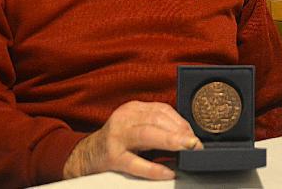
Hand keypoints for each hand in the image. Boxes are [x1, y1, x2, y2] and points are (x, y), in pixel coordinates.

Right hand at [63, 100, 201, 179]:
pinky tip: (168, 172)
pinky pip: (136, 164)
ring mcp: (116, 138)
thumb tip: (187, 136)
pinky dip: (154, 169)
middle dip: (179, 131)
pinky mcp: (112, 158)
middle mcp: (124, 120)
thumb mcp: (136, 126)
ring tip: (186, 149)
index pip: (162, 110)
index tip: (194, 134)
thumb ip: (157, 126)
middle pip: (156, 120)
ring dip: (170, 141)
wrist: (86, 156)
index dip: (181, 122)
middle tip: (195, 142)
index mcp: (133, 110)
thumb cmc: (118, 141)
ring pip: (147, 136)